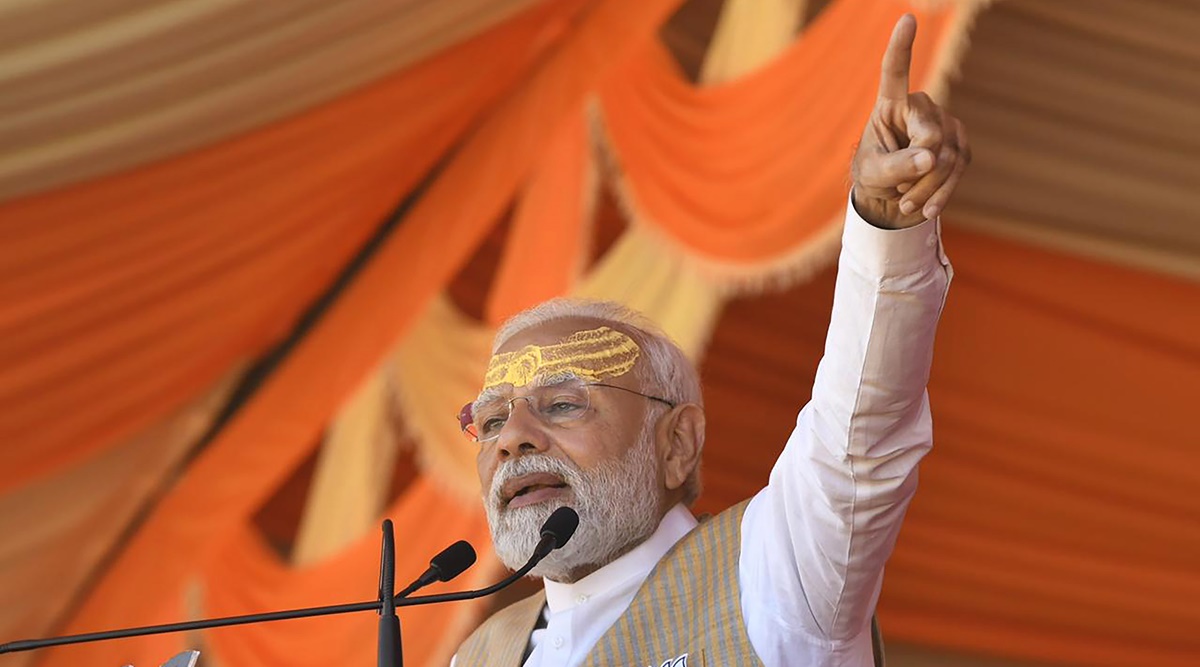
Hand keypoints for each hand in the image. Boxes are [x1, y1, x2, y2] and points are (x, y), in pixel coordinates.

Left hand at [851, 15, 970, 228]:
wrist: (891, 197)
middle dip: (917, 173)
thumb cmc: (873, 176)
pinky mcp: (960, 144)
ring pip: (948, 157)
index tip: (907, 18)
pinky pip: (960, 168)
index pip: (895, 71)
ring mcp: (945, 123)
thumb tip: (931, 157)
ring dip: (928, 189)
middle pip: (931, 137)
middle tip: (899, 197)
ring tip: (905, 203)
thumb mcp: (873, 175)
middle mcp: (921, 106)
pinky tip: (927, 209)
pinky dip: (942, 193)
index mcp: (890, 104)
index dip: (901, 46)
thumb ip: (896, 166)